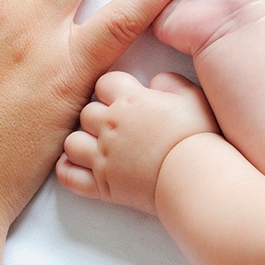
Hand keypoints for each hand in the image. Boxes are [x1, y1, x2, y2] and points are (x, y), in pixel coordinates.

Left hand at [57, 71, 218, 215]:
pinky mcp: (102, 185)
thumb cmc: (197, 138)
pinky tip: (77, 166)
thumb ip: (171, 82)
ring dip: (81, 141)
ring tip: (95, 145)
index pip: (105, 82)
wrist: (195, 178)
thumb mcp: (192, 97)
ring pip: (72, 142)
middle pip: (86, 112)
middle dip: (97, 116)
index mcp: (130, 101)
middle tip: (112, 124)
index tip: (121, 96)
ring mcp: (103, 156)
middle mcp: (110, 126)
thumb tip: (157, 80)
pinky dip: (68, 170)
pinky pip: (69, 176)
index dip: (111, 88)